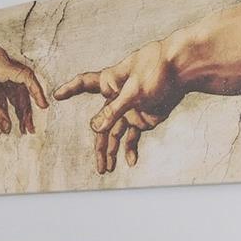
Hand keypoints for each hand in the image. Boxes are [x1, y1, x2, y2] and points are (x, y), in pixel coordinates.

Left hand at [0, 43, 50, 137]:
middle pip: (21, 87)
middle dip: (25, 108)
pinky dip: (7, 102)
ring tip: (20, 127)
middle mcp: (3, 63)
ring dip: (17, 107)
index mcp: (2, 65)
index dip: (37, 92)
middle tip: (28, 128)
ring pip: (13, 89)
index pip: (27, 77)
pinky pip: (4, 88)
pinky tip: (7, 117)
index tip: (43, 106)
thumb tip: (8, 128)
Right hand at [55, 38, 186, 172]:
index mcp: (110, 82)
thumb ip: (113, 111)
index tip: (56, 96)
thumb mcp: (134, 91)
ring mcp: (129, 110)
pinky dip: (130, 149)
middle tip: (99, 166)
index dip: (70, 89)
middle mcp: (116, 98)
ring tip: (106, 169)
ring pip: (115, 134)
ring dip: (112, 151)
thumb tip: (94, 128)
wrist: (184, 72)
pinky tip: (130, 162)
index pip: (85, 84)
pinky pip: (132, 137)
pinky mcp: (143, 118)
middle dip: (99, 146)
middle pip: (101, 124)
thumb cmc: (157, 70)